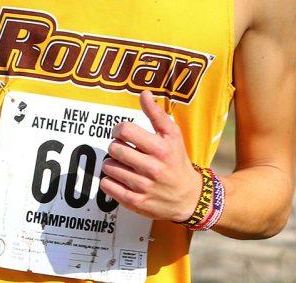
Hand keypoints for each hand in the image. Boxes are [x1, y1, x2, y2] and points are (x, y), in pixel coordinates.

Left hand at [99, 91, 202, 222]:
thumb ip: (156, 114)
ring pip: (108, 167)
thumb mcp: (173, 135)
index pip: (125, 131)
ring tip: (124, 165)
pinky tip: (120, 178)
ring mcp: (143, 187)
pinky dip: (109, 180)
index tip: (123, 133)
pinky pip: (107, 186)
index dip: (119, 129)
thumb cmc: (177, 161)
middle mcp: (152, 168)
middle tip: (124, 149)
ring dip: (113, 164)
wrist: (188, 197)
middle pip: (114, 149)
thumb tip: (144, 94)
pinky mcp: (134, 202)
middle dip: (116, 146)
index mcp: (161, 149)